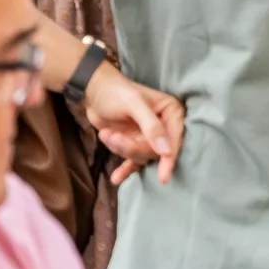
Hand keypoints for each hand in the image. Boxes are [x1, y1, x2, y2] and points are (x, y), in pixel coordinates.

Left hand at [79, 63, 184, 186]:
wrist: (94, 90)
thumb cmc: (116, 91)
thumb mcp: (133, 104)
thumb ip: (151, 126)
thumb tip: (165, 151)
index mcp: (171, 112)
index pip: (174, 140)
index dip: (168, 159)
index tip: (163, 177)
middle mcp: (165, 126)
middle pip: (156, 151)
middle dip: (133, 148)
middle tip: (114, 137)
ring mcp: (150, 137)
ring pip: (142, 156)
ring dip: (122, 150)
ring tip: (107, 135)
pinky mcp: (136, 144)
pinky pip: (134, 162)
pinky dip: (125, 169)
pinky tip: (116, 178)